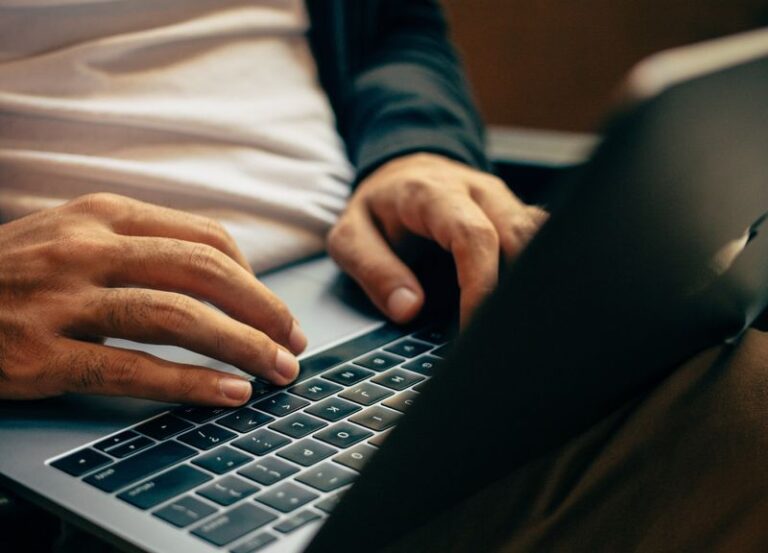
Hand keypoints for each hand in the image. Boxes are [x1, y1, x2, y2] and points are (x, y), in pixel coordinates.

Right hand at [0, 193, 306, 404]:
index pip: (205, 237)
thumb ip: (141, 244)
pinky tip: (227, 393)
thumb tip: (222, 273)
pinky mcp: (39, 355)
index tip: (275, 309)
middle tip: (294, 342)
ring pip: (177, 317)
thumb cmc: (14, 272)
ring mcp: (61, 300)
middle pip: (204, 272)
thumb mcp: (75, 235)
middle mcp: (86, 247)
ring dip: (241, 346)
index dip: (254, 277)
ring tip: (277, 371)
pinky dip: (190, 382)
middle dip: (263, 311)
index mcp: (102, 213)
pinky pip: (132, 369)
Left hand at [328, 153, 547, 324]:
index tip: (474, 326)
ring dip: (534, 280)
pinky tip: (526, 304)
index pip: (474, 236)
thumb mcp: (350, 236)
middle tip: (501, 335)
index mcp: (433, 193)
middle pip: (521, 235)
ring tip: (518, 325)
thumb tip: (408, 308)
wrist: (401, 172)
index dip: (481, 284)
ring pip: (541, 236)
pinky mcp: (516, 213)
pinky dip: (539, 271)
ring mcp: (503, 200)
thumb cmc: (378, 207)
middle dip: (516, 290)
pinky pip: (542, 239)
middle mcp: (477, 191)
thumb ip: (374, 270)